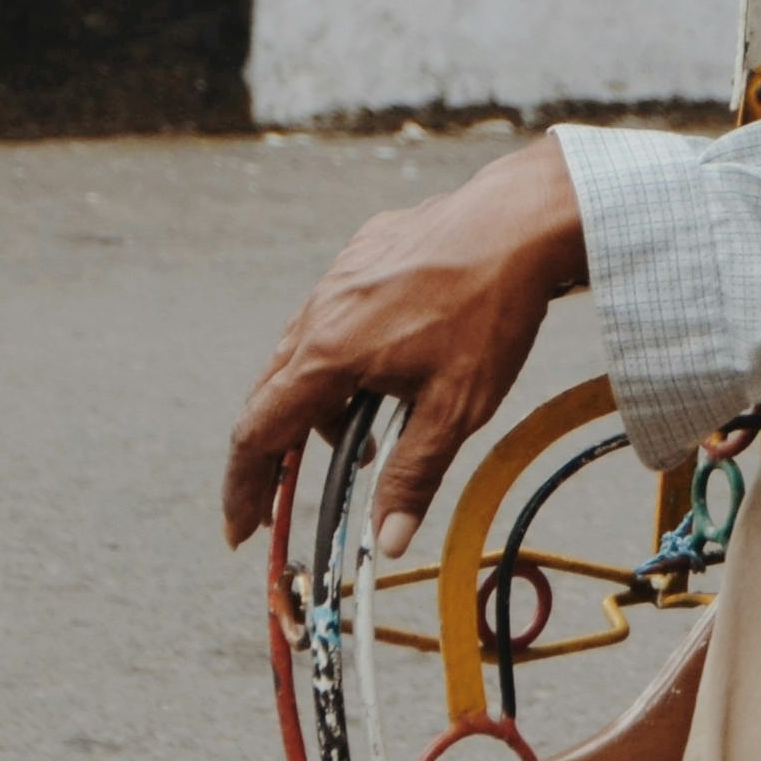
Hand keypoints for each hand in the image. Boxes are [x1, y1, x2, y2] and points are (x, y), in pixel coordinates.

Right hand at [221, 139, 591, 552]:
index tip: (241, 527)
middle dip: (277, 452)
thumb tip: (386, 540)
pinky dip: (344, 358)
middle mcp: (317, 312)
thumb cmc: (491, 311)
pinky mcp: (364, 255)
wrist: (519, 221)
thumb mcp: (456, 409)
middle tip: (289, 495)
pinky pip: (334, 317)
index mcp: (327, 355)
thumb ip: (413, 474)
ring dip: (320, 405)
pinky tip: (391, 370)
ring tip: (369, 438)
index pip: (259, 434)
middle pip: (270, 395)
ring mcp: (338, 278)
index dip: (246, 487)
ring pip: (304, 354)